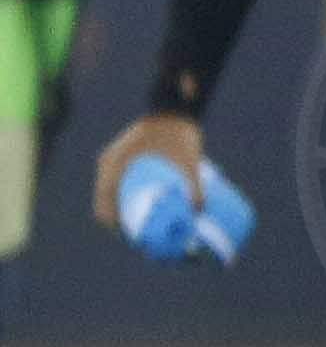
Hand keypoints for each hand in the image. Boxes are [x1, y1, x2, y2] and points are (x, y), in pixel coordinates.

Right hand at [92, 111, 201, 232]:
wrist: (175, 108)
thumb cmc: (178, 131)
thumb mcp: (187, 158)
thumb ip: (194, 183)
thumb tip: (200, 211)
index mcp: (114, 164)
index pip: (104, 201)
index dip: (112, 222)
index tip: (128, 238)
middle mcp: (110, 165)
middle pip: (107, 200)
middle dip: (119, 222)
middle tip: (140, 239)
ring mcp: (117, 163)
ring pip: (113, 194)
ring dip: (122, 211)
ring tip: (143, 230)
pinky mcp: (128, 162)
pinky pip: (121, 184)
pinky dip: (126, 199)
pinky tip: (142, 212)